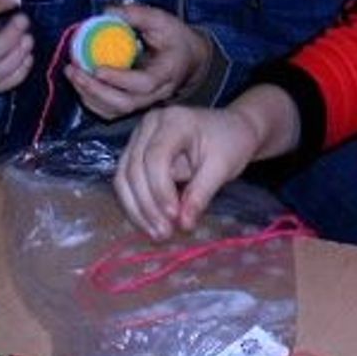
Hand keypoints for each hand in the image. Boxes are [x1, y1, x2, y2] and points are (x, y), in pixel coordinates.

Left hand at [66, 4, 210, 119]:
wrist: (188, 59)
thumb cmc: (175, 39)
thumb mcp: (162, 20)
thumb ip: (137, 14)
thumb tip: (107, 12)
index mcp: (168, 71)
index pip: (146, 83)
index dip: (120, 79)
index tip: (98, 68)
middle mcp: (158, 92)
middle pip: (126, 103)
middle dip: (96, 89)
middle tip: (75, 70)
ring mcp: (145, 101)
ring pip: (116, 111)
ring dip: (89, 95)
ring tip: (72, 74)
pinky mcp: (134, 104)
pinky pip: (110, 111)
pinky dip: (91, 101)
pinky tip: (79, 83)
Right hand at [114, 99, 267, 237]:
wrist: (233, 129)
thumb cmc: (230, 143)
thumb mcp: (223, 167)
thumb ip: (202, 193)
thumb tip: (183, 224)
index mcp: (174, 120)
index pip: (156, 157)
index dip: (161, 189)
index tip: (174, 216)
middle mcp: (149, 125)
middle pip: (133, 169)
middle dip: (147, 205)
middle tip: (164, 234)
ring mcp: (138, 137)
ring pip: (123, 178)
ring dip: (137, 210)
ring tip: (156, 234)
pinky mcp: (136, 153)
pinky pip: (127, 182)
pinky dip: (137, 205)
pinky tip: (150, 224)